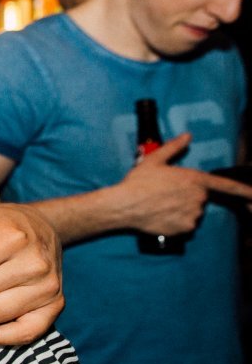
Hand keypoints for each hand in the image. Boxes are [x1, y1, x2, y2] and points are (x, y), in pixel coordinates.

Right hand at [118, 133, 251, 233]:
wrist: (124, 205)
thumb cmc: (138, 182)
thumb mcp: (154, 159)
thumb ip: (174, 147)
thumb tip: (187, 136)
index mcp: (194, 179)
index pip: (226, 185)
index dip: (245, 191)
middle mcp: (198, 197)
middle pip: (201, 197)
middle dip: (187, 195)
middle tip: (165, 193)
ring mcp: (192, 214)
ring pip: (193, 212)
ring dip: (182, 209)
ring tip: (160, 205)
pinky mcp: (185, 228)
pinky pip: (186, 224)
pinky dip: (177, 221)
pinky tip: (161, 216)